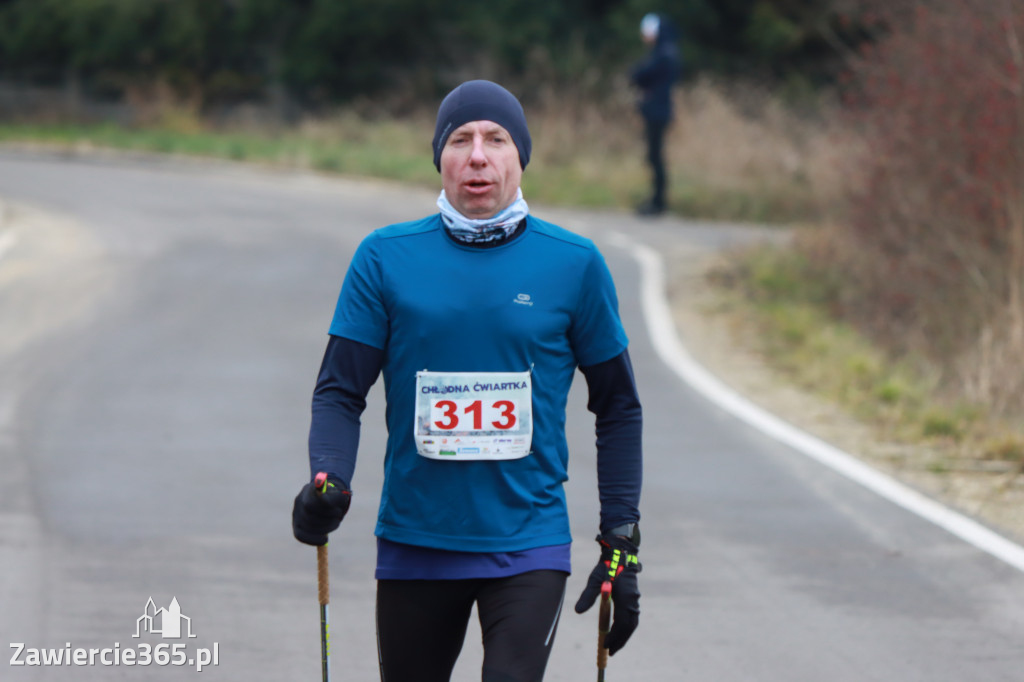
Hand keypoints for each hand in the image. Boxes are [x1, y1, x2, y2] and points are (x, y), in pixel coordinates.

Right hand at [291, 477, 350, 545]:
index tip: (339, 512)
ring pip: (307, 527)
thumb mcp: (339, 495)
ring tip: (335, 523)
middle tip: (338, 518)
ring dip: (325, 529)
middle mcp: (299, 500)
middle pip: (310, 517)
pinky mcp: (296, 524)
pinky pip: (300, 536)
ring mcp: (296, 513)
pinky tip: (324, 540)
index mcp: (309, 490)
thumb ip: (338, 497)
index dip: (325, 511)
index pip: (312, 504)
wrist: (325, 498)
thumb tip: (335, 501)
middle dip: (328, 520)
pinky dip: (314, 540)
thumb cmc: (333, 497)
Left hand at [574, 533, 640, 654]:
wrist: (620, 553)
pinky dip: (626, 627)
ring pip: (632, 623)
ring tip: (614, 645)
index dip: (615, 637)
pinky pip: (632, 617)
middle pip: (629, 627)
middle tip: (611, 652)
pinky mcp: (633, 597)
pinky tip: (617, 630)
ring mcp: (635, 599)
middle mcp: (633, 601)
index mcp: (625, 599)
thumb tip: (578, 611)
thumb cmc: (606, 567)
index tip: (606, 646)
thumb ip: (587, 596)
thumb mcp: (594, 581)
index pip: (621, 624)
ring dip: (624, 635)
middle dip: (621, 640)